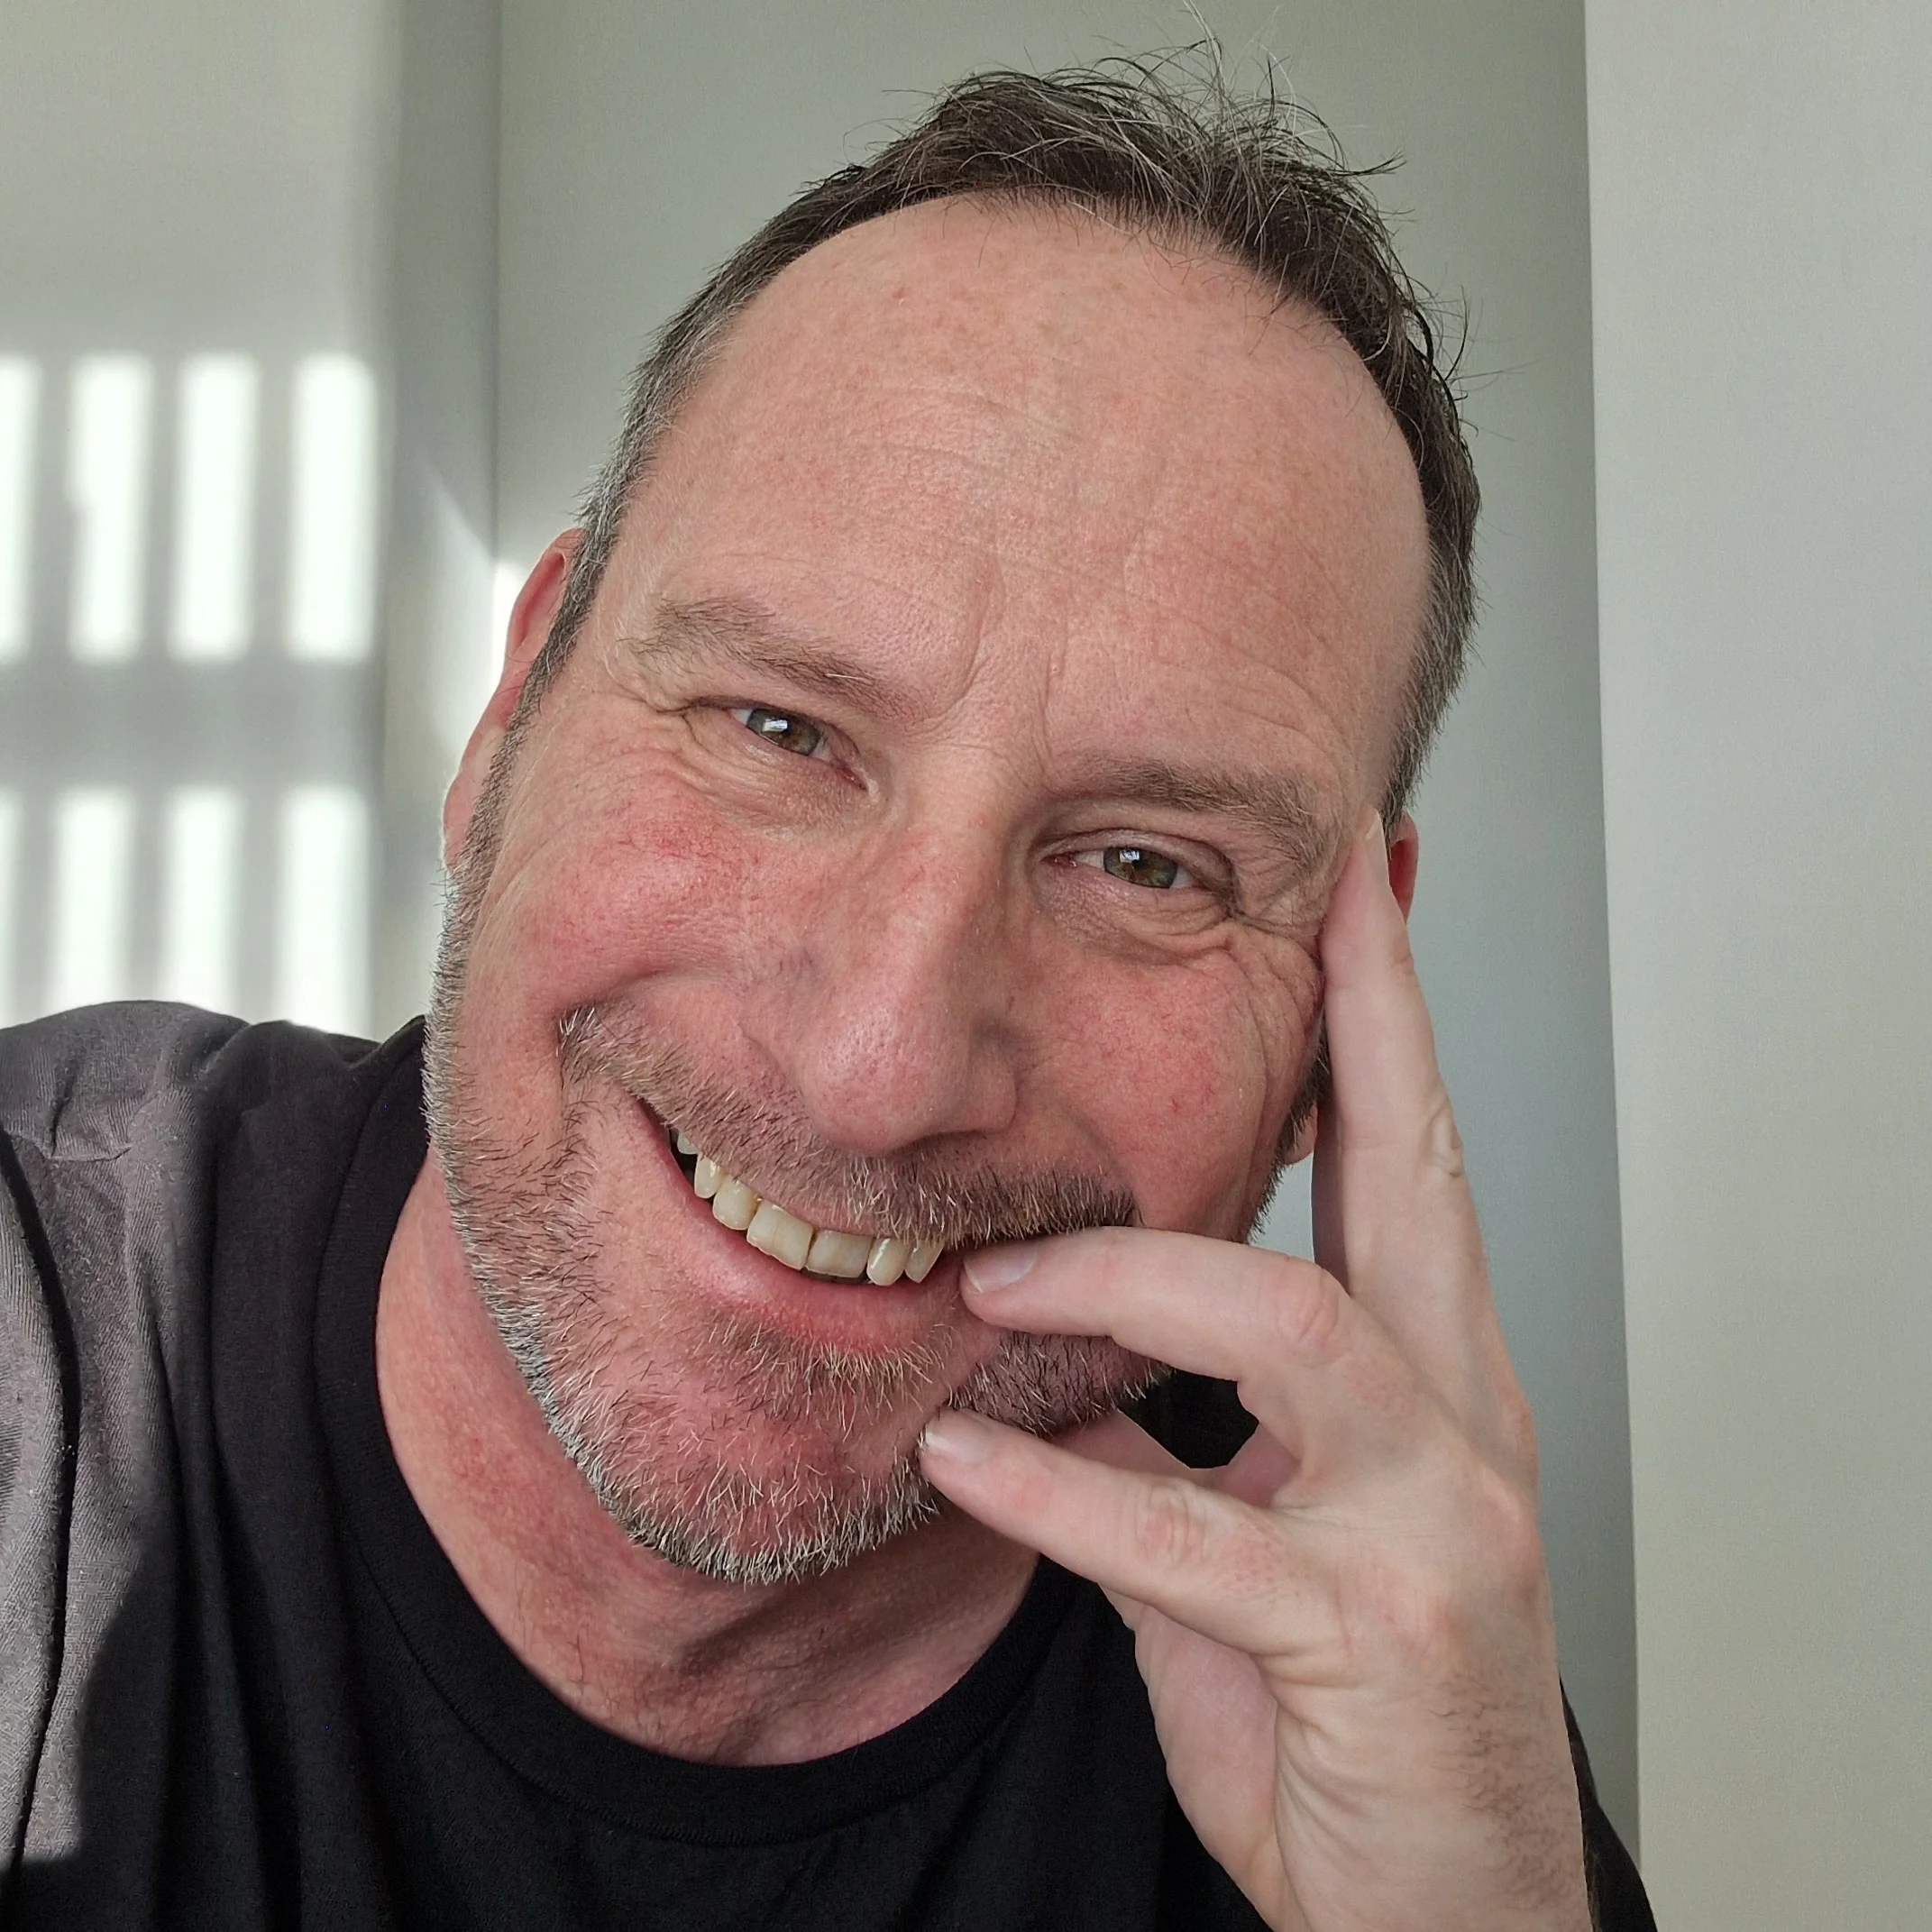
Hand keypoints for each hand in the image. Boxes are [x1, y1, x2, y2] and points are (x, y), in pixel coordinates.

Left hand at [918, 813, 1591, 1931]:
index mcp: (1436, 1381)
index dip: (1383, 1014)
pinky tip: (962, 1455)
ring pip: (1294, 1326)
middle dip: (1369, 1015)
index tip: (1356, 881)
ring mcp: (1437, 1519)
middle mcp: (1463, 1419)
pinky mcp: (1380, 1633)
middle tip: (1325, 885)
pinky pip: (1191, 1539)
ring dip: (1125, 1278)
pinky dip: (1060, 1491)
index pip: (1408, 1159)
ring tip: (996, 1278)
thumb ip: (1175, 1438)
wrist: (1442, 1919)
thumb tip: (1060, 1363)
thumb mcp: (1261, 1545)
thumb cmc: (1353, 1714)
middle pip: (1418, 1172)